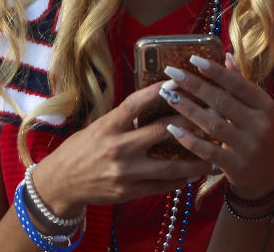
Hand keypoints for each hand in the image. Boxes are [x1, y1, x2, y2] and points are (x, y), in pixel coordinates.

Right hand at [29, 82, 212, 216]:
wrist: (60, 184)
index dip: (157, 90)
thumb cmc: (81, 149)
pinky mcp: (128, 192)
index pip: (135, 104)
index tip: (179, 80)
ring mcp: (124, 173)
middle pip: (160, 132)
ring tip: (213, 153)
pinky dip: (180, 180)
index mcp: (108, 127)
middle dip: (189, 123)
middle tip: (212, 115)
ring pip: (168, 165)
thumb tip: (156, 97)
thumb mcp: (99, 127)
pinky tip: (195, 172)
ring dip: (194, 159)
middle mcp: (117, 148)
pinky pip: (161, 186)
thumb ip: (125, 117)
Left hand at [161, 53, 273, 198]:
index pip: (238, 84)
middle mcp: (260, 124)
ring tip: (168, 95)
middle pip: (222, 101)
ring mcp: (248, 146)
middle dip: (195, 86)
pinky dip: (190, 140)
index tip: (193, 59)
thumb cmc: (258, 135)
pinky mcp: (235, 166)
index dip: (215, 71)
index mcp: (264, 105)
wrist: (267, 177)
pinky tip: (172, 129)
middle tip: (172, 73)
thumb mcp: (257, 109)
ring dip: (188, 109)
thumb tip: (226, 55)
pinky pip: (208, 151)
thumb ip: (241, 83)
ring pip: (213, 124)